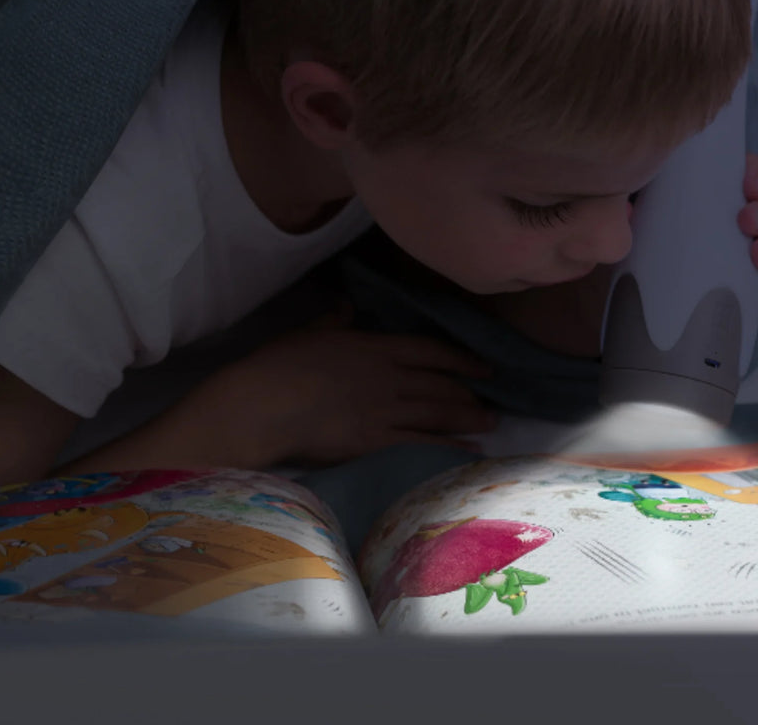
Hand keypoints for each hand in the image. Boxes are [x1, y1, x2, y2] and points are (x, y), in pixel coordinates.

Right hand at [191, 298, 499, 469]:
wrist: (264, 405)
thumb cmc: (280, 364)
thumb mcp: (311, 332)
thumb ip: (335, 320)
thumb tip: (347, 307)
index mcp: (375, 347)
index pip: (431, 351)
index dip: (461, 359)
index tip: (484, 367)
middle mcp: (389, 377)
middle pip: (441, 384)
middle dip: (470, 393)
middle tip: (493, 400)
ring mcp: (384, 411)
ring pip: (438, 413)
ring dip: (468, 418)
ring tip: (491, 422)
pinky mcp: (374, 442)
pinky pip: (421, 443)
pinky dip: (448, 446)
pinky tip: (467, 451)